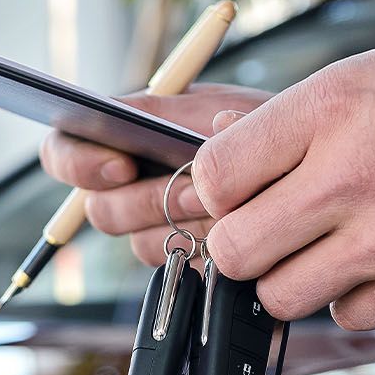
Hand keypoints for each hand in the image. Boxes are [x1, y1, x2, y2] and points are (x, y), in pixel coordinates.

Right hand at [39, 83, 273, 264]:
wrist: (311, 162)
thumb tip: (122, 116)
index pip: (62, 151)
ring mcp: (154, 224)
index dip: (78, 164)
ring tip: (220, 206)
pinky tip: (227, 232)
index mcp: (122, 137)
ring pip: (138, 243)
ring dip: (179, 225)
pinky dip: (200, 251)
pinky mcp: (182, 257)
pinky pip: (173, 268)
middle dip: (145, 201)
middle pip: (97, 210)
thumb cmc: (259, 124)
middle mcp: (129, 183)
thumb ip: (164, 114)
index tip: (121, 166)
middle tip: (191, 191)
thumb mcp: (212, 106)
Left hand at [191, 45, 374, 329]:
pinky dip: (353, 298)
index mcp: (330, 109)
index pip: (214, 174)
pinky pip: (345, 316)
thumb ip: (294, 120)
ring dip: (292, 278)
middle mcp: (349, 176)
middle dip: (242, 246)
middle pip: (233, 250)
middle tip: (270, 230)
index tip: (238, 188)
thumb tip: (218, 157)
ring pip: (280, 296)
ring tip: (327, 245)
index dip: (216, 189)